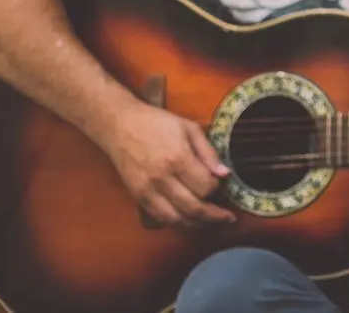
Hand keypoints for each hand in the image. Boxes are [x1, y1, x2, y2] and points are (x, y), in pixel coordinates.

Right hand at [100, 101, 235, 228]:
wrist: (120, 126)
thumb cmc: (157, 123)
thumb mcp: (189, 128)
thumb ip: (208, 153)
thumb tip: (225, 174)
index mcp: (178, 159)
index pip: (205, 187)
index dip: (218, 189)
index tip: (221, 184)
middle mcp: (162, 179)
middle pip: (193, 208)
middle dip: (214, 216)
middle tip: (228, 218)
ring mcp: (148, 191)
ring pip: (177, 219)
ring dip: (197, 224)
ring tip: (211, 222)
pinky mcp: (137, 197)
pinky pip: (160, 217)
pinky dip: (177, 222)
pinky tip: (189, 219)